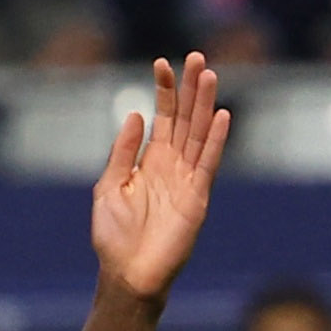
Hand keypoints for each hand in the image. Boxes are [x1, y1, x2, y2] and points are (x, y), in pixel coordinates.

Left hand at [91, 54, 228, 306]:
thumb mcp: (110, 187)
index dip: (164, 91)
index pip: (162, 117)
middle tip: (196, 56)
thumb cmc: (115, 237)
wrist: (127, 274)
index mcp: (151, 161)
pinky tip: (221, 115)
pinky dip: (215, 140)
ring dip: (205, 104)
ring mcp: (188, 179)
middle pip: (186, 118)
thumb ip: (123, 152)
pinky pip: (208, 163)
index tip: (161, 63)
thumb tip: (135, 114)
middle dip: (190, 88)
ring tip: (209, 74)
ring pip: (200, 133)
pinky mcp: (197, 197)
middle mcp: (173, 165)